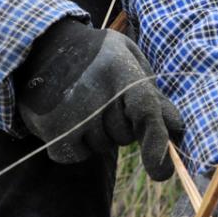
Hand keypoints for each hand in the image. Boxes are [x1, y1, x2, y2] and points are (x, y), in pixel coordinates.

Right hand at [14, 18, 183, 179]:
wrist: (40, 45)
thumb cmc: (96, 56)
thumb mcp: (127, 59)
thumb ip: (152, 93)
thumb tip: (177, 129)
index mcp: (119, 68)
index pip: (145, 111)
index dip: (157, 143)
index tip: (161, 172)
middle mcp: (94, 90)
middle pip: (124, 135)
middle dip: (119, 125)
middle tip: (101, 98)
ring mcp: (70, 111)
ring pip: (101, 147)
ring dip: (96, 134)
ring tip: (80, 103)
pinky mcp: (50, 128)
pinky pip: (77, 155)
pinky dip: (76, 145)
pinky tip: (67, 119)